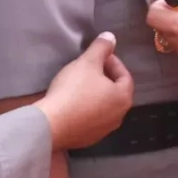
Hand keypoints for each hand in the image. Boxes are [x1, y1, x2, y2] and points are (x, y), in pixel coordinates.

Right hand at [35, 33, 133, 149]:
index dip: (113, 62)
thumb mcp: (87, 62)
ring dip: (96, 94)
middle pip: (115, 92)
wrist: (51, 125)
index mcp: (123, 98)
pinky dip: (87, 108)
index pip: (125, 76)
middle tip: (91, 67)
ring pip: (104, 106)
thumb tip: (111, 37)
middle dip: (105, 77)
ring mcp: (103, 131)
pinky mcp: (88, 140)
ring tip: (81, 83)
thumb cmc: (73, 90)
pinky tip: (72, 102)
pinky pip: (91, 119)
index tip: (100, 55)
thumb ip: (101, 48)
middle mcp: (118, 117)